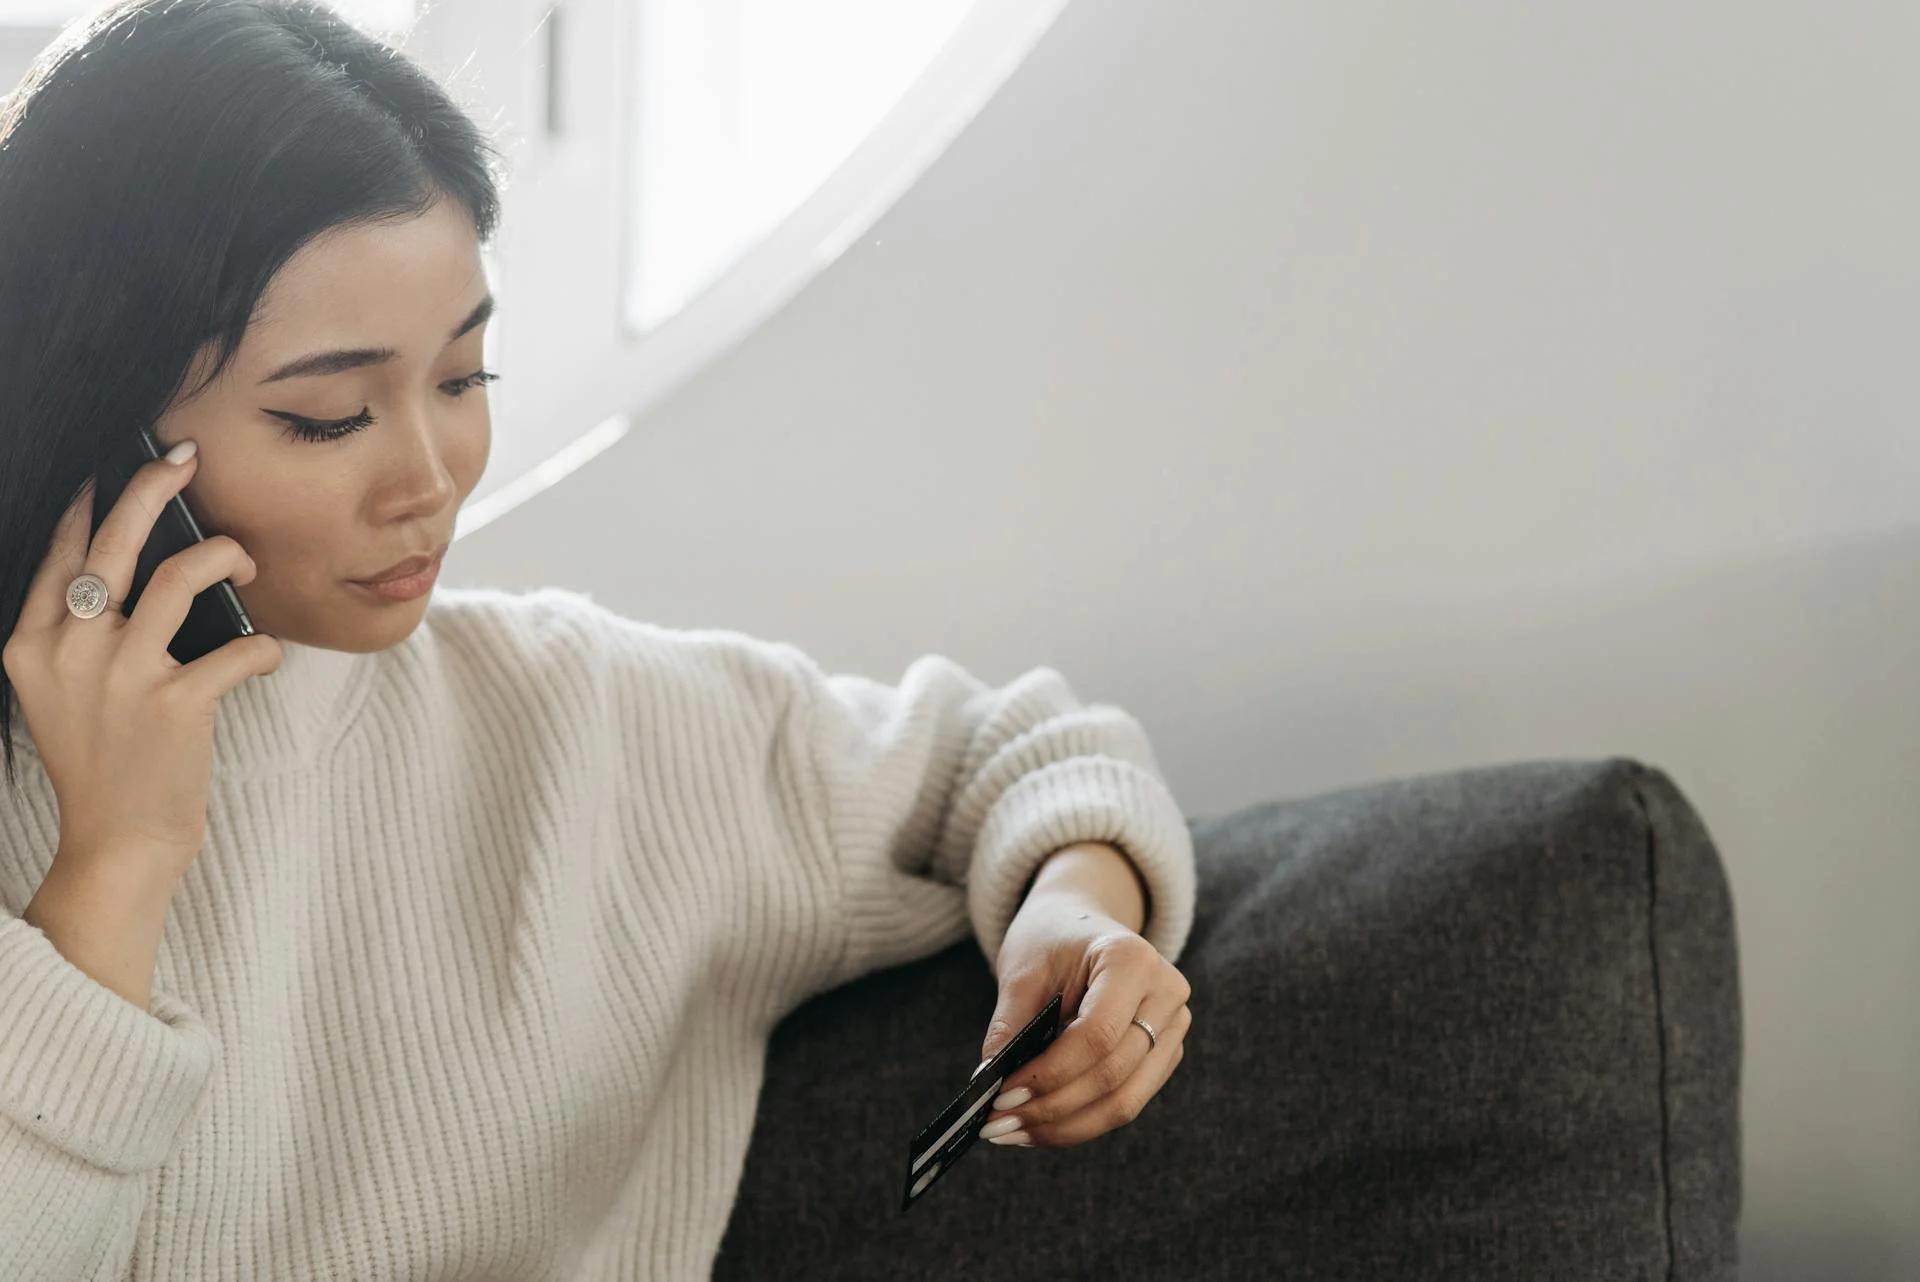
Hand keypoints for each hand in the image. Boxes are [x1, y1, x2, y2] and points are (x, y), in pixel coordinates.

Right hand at [3, 446, 280, 881]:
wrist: (117, 842)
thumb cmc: (104, 763)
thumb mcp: (62, 693)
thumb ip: (81, 634)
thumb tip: (136, 569)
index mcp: (32, 644)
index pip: (60, 555)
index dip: (91, 504)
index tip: (116, 468)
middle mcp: (69, 651)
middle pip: (113, 542)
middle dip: (152, 486)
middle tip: (186, 457)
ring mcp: (121, 675)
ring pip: (182, 574)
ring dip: (226, 556)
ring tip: (245, 563)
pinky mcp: (176, 703)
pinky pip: (238, 647)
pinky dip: (262, 648)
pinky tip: (264, 656)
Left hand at [974, 899, 1191, 1148]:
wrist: (1083, 925)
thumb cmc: (1051, 941)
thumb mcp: (1022, 971)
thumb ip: (1009, 1026)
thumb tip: (991, 1086)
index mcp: (1133, 959)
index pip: (1098, 1035)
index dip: (1051, 1073)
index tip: (1002, 1095)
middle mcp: (1166, 995)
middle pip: (1113, 1074)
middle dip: (1052, 1107)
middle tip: (999, 1124)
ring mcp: (1173, 1028)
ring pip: (1125, 1101)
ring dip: (1066, 1126)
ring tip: (1015, 1134)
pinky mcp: (1165, 1055)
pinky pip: (1127, 1101)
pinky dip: (1081, 1120)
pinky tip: (1040, 1127)